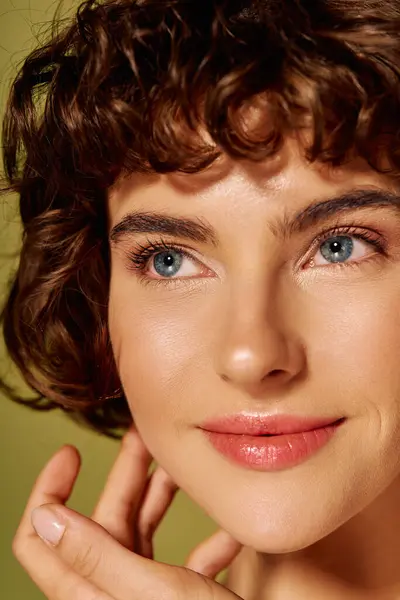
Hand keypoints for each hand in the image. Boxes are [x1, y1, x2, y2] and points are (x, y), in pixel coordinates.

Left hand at [12, 425, 243, 599]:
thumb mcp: (152, 593)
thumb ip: (96, 557)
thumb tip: (44, 516)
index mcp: (88, 591)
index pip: (38, 537)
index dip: (48, 491)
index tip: (72, 452)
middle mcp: (107, 592)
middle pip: (100, 522)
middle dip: (125, 475)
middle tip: (148, 436)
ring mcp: (138, 596)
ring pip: (139, 533)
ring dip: (162, 497)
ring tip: (185, 467)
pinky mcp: (169, 599)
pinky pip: (178, 559)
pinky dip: (202, 540)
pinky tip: (228, 530)